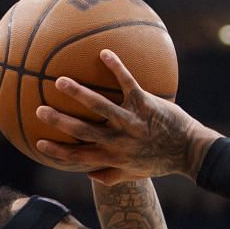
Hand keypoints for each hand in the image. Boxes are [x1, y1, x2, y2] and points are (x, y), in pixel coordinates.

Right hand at [32, 50, 218, 183]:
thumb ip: (111, 175)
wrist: (190, 151)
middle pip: (83, 131)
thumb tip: (88, 175)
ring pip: (101, 107)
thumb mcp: (135, 174)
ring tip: (60, 81)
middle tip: (39, 110)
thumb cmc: (161, 161)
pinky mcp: (145, 103)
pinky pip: (128, 83)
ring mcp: (131, 121)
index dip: (57, 152)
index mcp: (113, 156)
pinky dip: (116, 67)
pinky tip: (104, 53)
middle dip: (59, 122)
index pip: (79, 156)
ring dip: (79, 94)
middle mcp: (119, 140)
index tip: (38, 142)